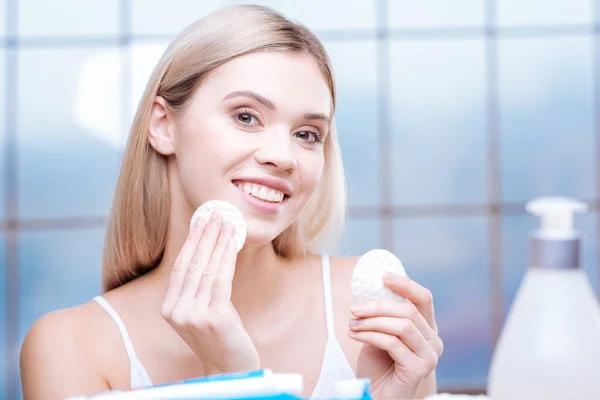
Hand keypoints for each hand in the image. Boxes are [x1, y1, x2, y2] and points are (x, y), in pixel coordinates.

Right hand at [161, 211, 259, 374]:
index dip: (191, 241)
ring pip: (208, 269)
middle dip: (206, 235)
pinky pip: (222, 280)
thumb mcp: (202, 308)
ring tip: (227, 223)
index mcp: (168, 308)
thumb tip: (210, 246)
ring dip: (219, 242)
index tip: (201, 220)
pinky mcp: (213, 318)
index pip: (180, 267)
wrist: (230, 368)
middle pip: (193, 264)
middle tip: (216, 213)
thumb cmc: (219, 335)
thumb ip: (200, 285)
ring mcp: (193, 316)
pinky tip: (232, 243)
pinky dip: (227, 258)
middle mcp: (176, 312)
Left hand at [349, 272, 442, 399]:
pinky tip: (355, 335)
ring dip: (372, 321)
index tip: (384, 276)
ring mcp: (429, 356)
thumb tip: (371, 290)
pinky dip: (371, 336)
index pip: (423, 298)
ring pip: (402, 325)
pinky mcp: (419, 369)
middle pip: (409, 310)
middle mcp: (434, 341)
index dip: (405, 284)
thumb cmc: (378, 367)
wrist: (376, 396)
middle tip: (355, 308)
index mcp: (427, 329)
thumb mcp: (380, 333)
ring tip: (352, 324)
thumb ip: (383, 316)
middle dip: (377, 306)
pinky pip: (393, 343)